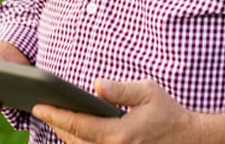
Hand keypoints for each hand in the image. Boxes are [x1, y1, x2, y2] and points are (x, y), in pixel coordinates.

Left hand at [33, 78, 195, 143]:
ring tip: (52, 116)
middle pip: (73, 139)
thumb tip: (96, 85)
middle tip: (39, 107)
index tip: (38, 105)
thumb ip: (120, 89)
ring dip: (65, 133)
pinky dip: (78, 141)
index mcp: (118, 134)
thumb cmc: (167, 113)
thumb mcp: (148, 92)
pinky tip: (71, 129)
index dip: (55, 114)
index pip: (78, 124)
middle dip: (55, 122)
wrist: (187, 140)